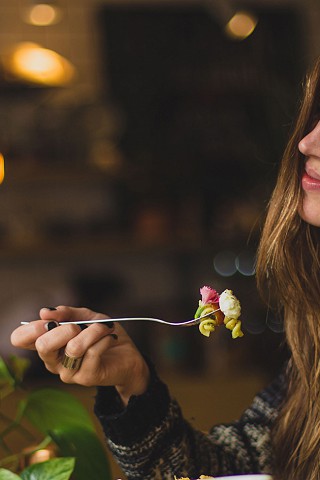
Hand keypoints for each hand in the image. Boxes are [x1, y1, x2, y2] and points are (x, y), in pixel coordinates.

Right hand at [11, 306, 149, 405]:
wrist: (128, 356)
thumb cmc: (103, 335)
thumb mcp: (86, 317)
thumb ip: (67, 313)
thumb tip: (45, 312)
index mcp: (48, 344)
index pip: (20, 339)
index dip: (31, 328)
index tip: (49, 320)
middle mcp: (53, 361)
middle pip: (43, 345)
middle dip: (64, 328)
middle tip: (79, 325)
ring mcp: (68, 372)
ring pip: (74, 347)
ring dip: (94, 331)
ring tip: (105, 327)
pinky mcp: (86, 378)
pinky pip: (93, 352)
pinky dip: (104, 338)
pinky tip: (110, 337)